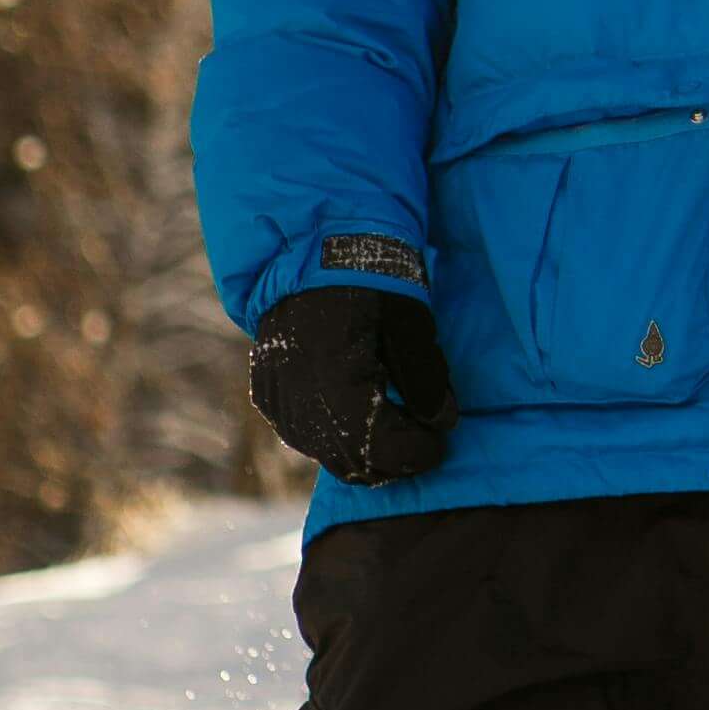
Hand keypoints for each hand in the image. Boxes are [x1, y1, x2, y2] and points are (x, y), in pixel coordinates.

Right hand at [250, 286, 456, 485]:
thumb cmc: (369, 279)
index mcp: (331, 376)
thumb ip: (426, 377)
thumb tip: (442, 422)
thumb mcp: (410, 321)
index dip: (415, 451)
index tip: (441, 443)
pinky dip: (340, 437)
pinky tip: (367, 417)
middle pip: (351, 459)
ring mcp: (275, 398)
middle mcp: (294, 396)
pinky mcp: (266, 395)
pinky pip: (306, 436)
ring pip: (327, 453)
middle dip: (394, 457)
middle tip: (425, 440)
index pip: (378, 444)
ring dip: (367, 451)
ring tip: (400, 428)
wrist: (312, 250)